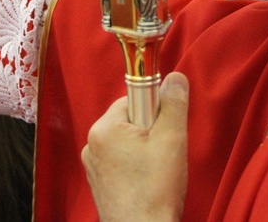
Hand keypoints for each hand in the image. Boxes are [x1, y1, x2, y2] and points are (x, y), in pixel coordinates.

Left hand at [81, 73, 188, 221]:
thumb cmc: (154, 190)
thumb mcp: (171, 139)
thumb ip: (174, 104)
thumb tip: (175, 77)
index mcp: (104, 128)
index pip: (132, 100)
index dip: (154, 112)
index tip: (163, 131)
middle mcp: (92, 144)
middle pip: (128, 121)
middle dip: (149, 132)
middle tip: (162, 154)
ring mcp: (93, 166)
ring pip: (125, 143)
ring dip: (143, 151)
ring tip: (155, 172)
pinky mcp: (99, 184)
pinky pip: (120, 162)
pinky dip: (134, 167)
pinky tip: (146, 183)